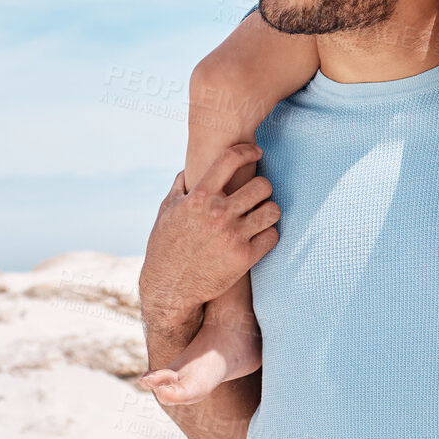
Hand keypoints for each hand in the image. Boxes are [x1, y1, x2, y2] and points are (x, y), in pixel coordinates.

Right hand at [139, 143, 280, 328]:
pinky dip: (268, 234)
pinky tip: (259, 235)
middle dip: (262, 187)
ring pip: (273, 210)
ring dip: (269, 211)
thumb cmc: (165, 247)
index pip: (231, 159)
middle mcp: (217, 213)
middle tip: (258, 194)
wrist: (169, 288)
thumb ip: (181, 186)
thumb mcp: (166, 211)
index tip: (256, 152)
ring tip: (262, 215)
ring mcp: (233, 236)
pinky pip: (272, 236)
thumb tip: (190, 169)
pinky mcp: (245, 258)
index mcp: (198, 197)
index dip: (248, 151)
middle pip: (262, 185)